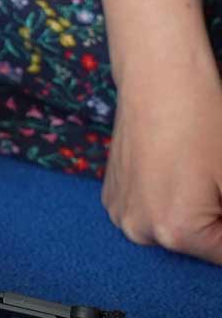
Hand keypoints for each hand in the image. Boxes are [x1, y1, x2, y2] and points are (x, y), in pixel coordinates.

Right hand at [103, 59, 221, 264]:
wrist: (158, 78)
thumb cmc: (204, 122)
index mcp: (176, 232)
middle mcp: (139, 229)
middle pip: (198, 245)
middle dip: (216, 221)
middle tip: (215, 181)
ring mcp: (120, 212)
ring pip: (173, 230)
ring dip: (193, 213)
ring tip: (198, 173)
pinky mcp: (111, 194)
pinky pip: (150, 212)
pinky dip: (168, 201)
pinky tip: (176, 169)